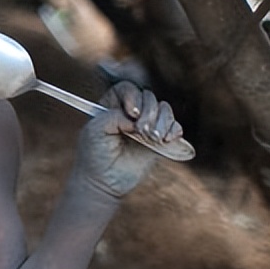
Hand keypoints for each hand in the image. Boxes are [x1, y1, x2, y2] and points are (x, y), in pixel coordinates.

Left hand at [75, 81, 183, 197]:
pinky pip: (175, 127)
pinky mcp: (160, 139)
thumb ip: (113, 116)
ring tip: (153, 138)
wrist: (104, 181)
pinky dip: (174, 130)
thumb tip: (136, 117)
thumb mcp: (95, 130)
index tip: (132, 112)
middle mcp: (131, 112)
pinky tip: (165, 140)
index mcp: (112, 105)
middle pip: (148, 96)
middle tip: (141, 131)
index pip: (126, 88)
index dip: (132, 96)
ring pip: (164, 109)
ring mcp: (147, 124)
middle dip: (148, 112)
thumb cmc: (94, 153)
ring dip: (162, 121)